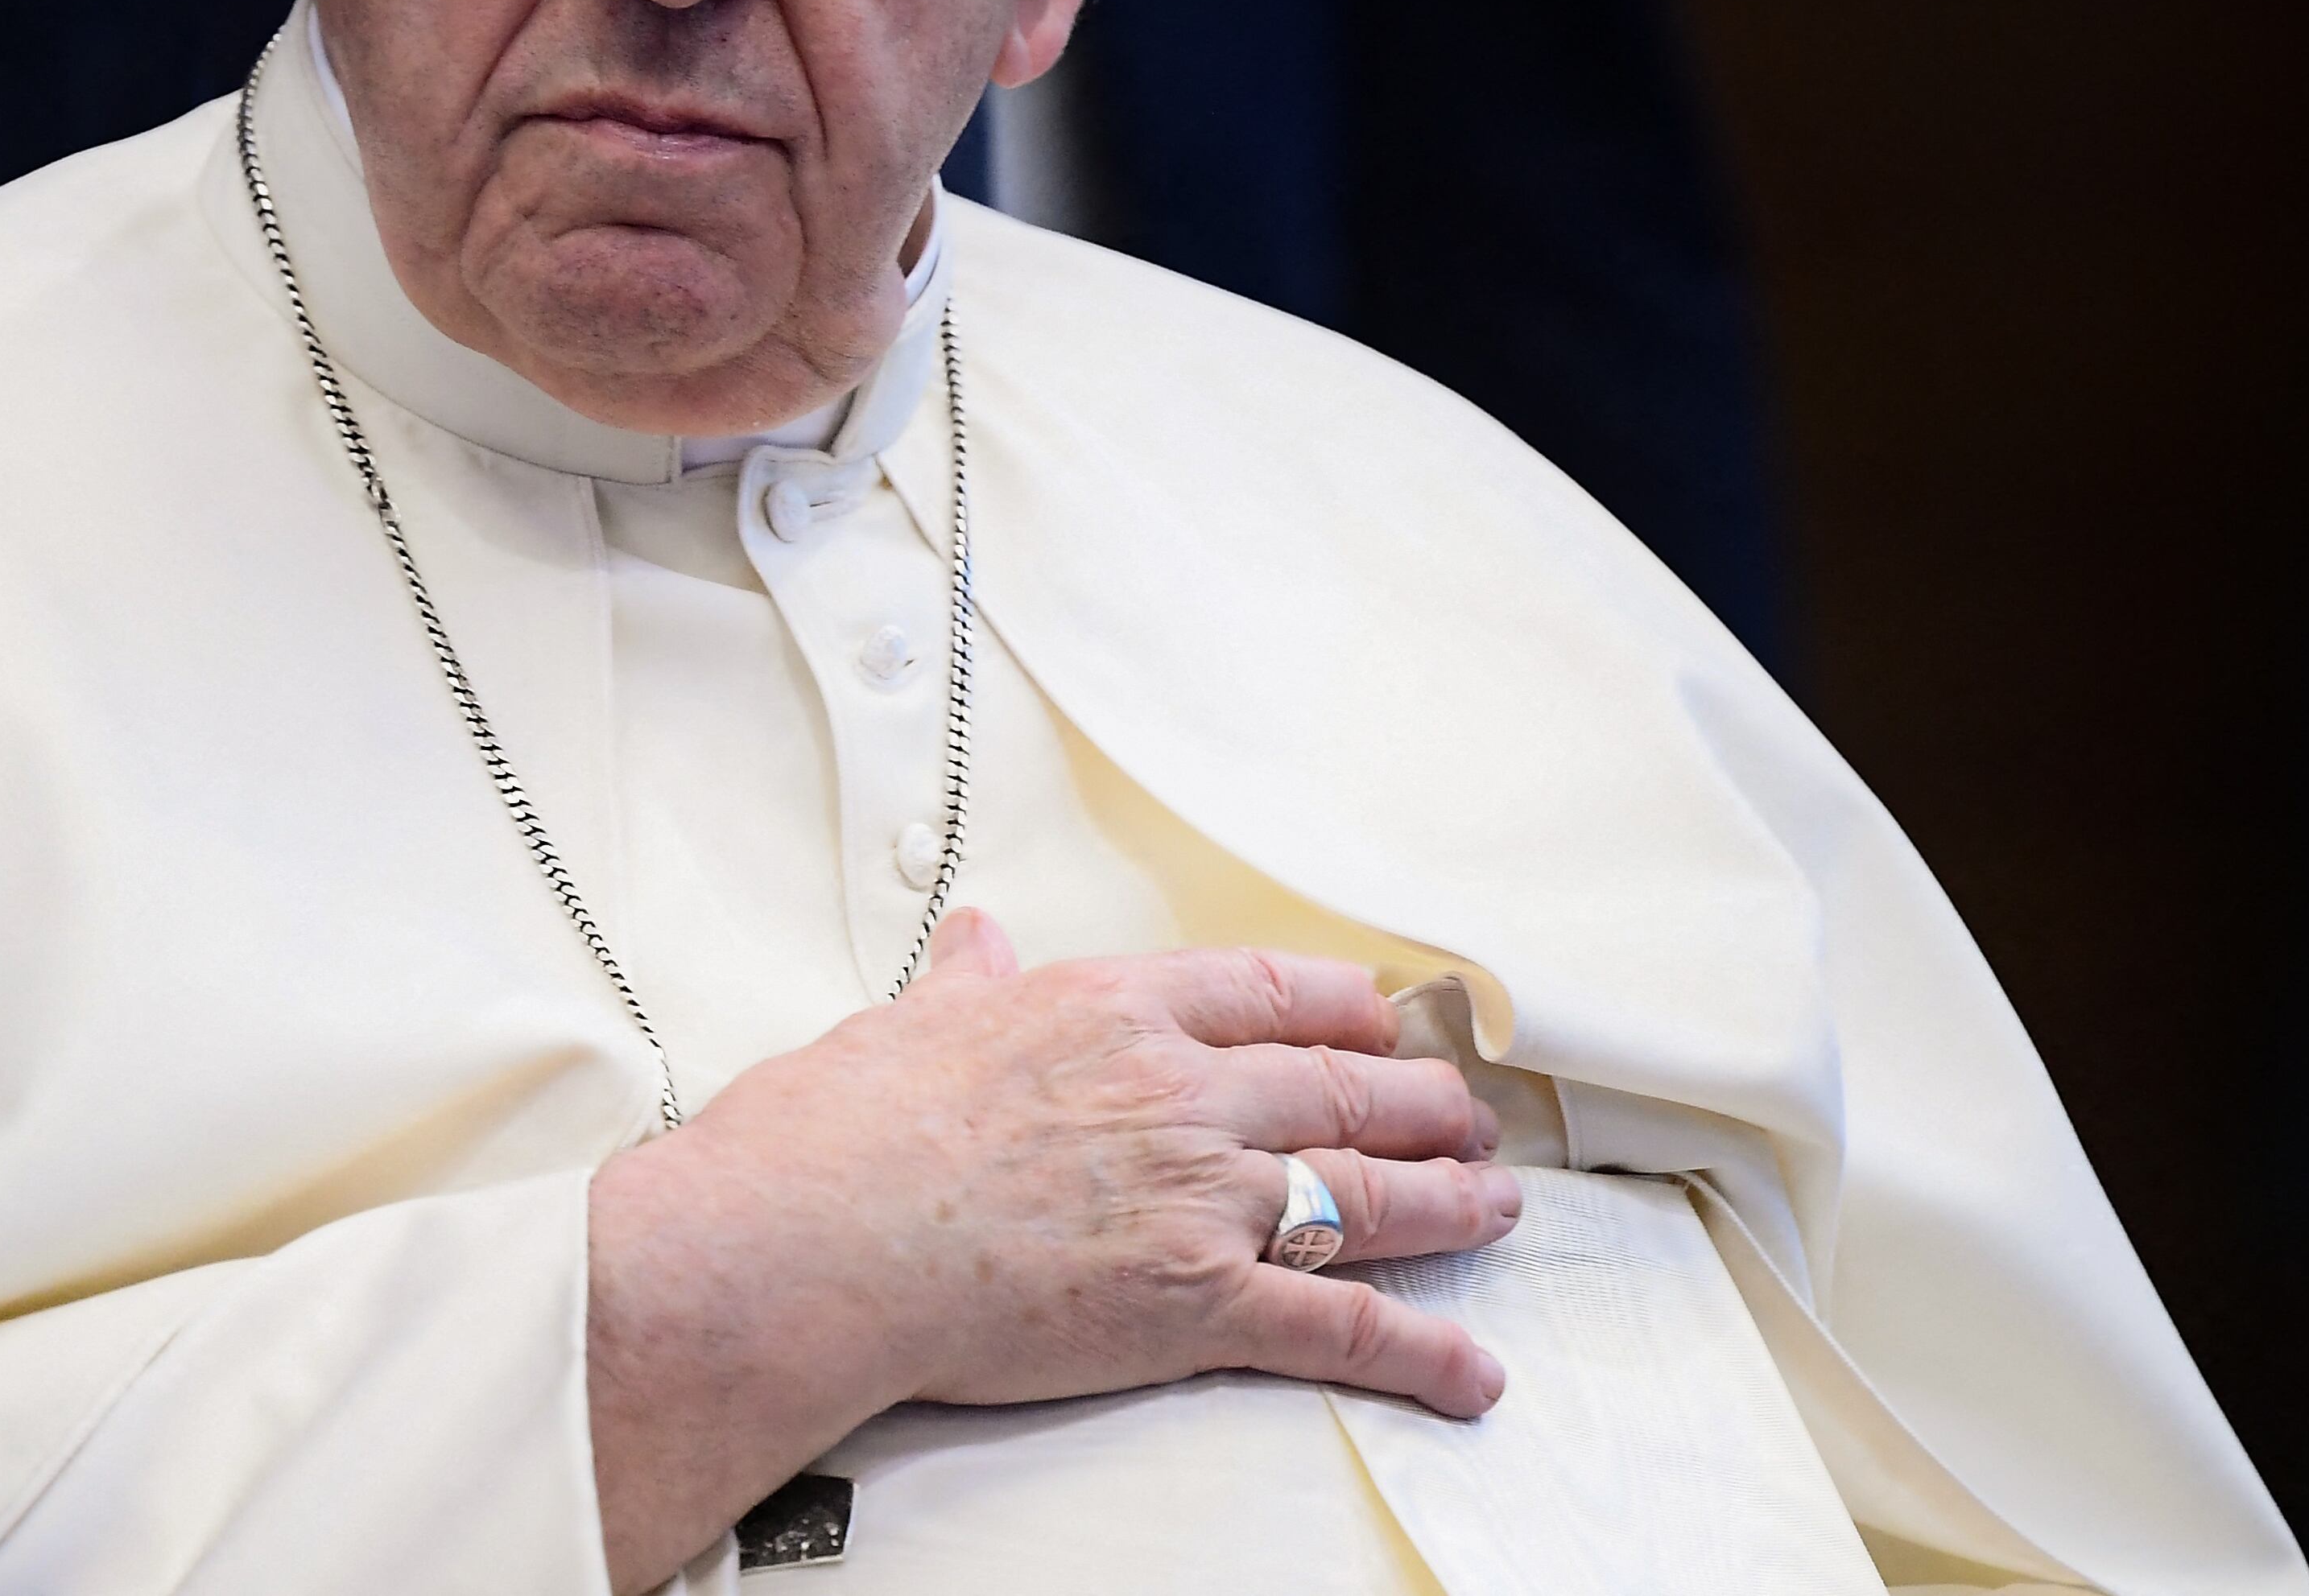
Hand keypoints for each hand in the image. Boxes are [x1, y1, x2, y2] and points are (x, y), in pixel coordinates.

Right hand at [584, 912, 1520, 1590]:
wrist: (811, 1241)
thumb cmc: (838, 1137)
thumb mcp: (909, 1024)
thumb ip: (969, 985)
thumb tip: (980, 938)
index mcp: (1112, 1011)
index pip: (1269, 991)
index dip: (1346, 1007)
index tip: (1384, 1015)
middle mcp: (1179, 1092)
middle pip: (1341, 1088)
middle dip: (1422, 1104)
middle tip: (1468, 1116)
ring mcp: (1198, 1197)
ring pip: (1365, 1193)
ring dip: (1449, 1205)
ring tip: (1497, 1207)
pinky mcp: (1197, 1303)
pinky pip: (1339, 1327)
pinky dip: (1419, 1351)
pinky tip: (1469, 1370)